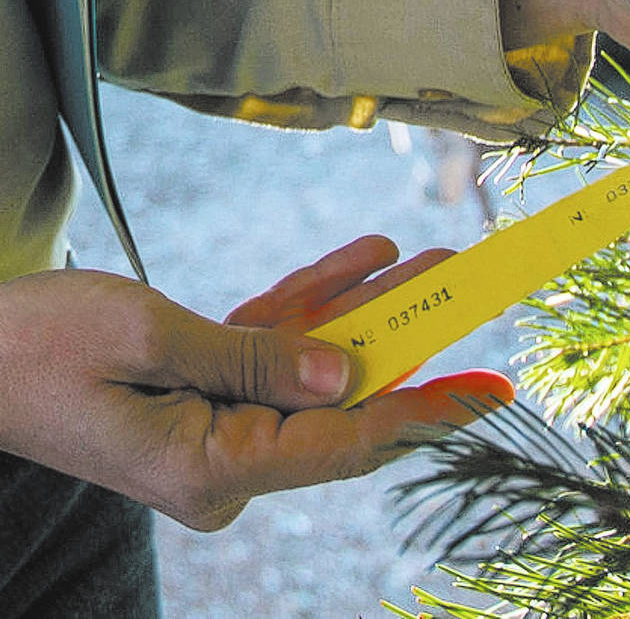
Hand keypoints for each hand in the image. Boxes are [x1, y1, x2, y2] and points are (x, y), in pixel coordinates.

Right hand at [0, 236, 512, 530]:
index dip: (426, 411)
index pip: (346, 442)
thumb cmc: (39, 344)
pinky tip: (368, 260)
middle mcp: (225, 456)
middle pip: (343, 400)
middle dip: (407, 342)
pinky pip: (276, 348)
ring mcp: (218, 425)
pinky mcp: (207, 391)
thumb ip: (258, 360)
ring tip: (432, 259)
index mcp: (212, 465)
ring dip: (370, 311)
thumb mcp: (150, 338)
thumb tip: (345, 377)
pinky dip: (315, 304)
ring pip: (317, 366)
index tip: (490, 390)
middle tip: (473, 296)